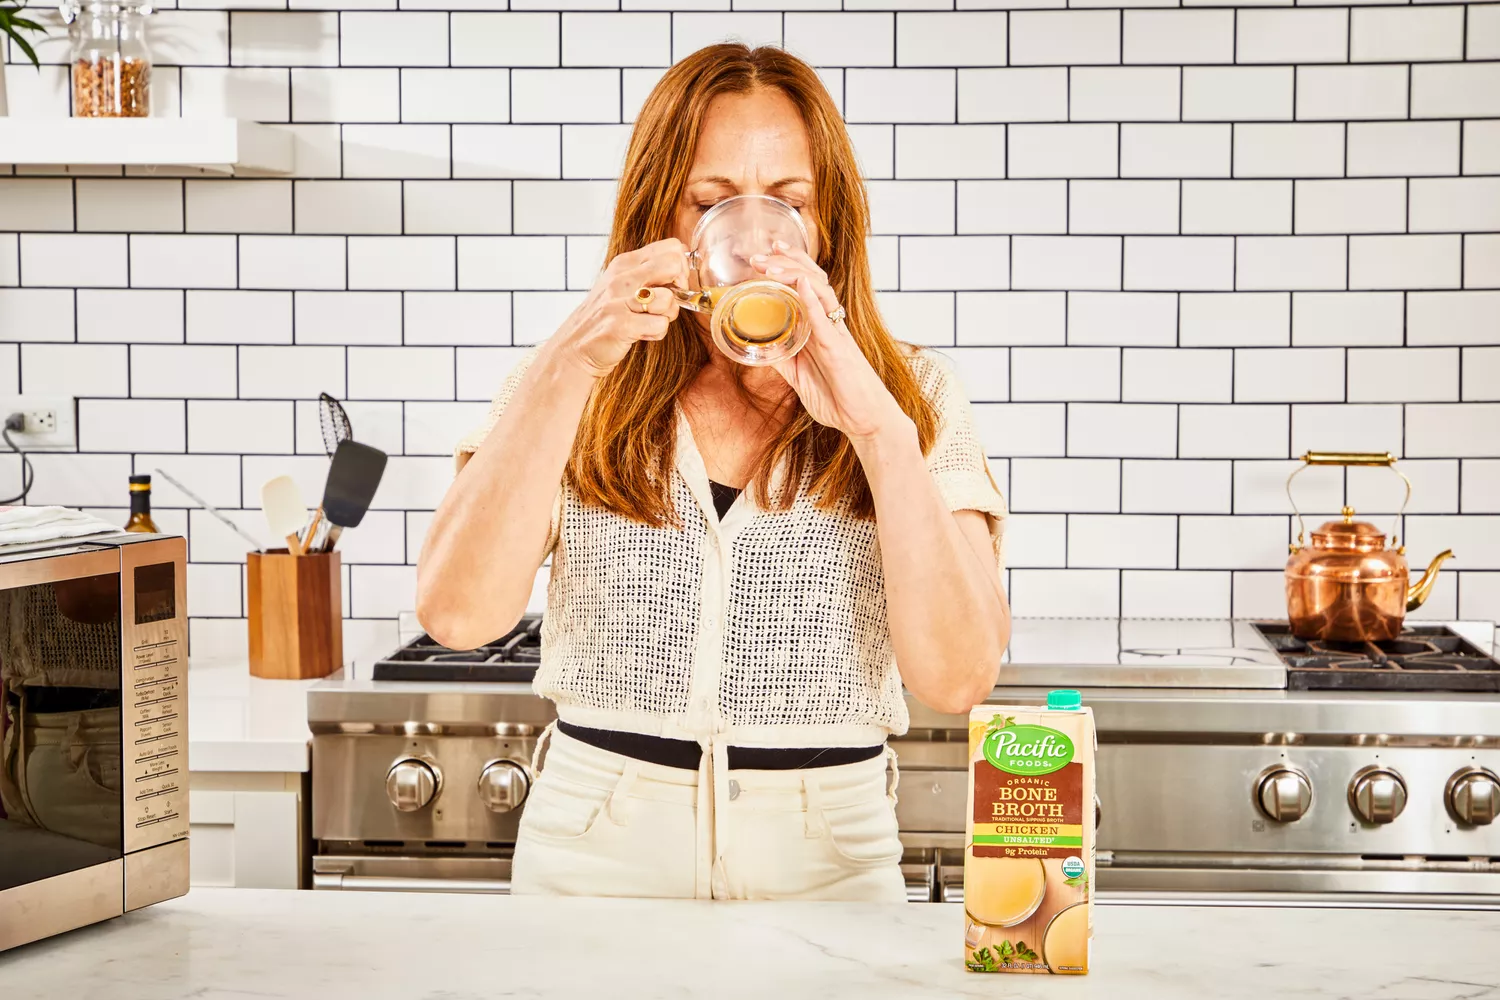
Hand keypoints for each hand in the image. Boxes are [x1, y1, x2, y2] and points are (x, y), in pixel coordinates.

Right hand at [547, 239, 686, 378]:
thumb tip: (684, 267)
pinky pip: (660, 325)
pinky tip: (641, 334)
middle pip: (673, 265)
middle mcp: (620, 277)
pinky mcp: (620, 324)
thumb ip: (649, 273)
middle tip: (667, 303)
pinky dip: (657, 334)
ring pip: (669, 299)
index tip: (673, 284)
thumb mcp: (622, 285)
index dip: (681, 268)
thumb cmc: (606, 316)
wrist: (575, 347)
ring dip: (668, 315)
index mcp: (624, 263)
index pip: (672, 247)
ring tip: (650, 321)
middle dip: (681, 288)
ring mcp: (618, 300)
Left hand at [751, 244, 911, 442]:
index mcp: (821, 327)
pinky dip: (813, 301)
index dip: (787, 266)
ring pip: (819, 292)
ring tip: (771, 266)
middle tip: (758, 256)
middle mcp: (831, 324)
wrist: (866, 421)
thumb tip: (760, 350)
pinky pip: (826, 321)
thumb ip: (784, 360)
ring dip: (794, 275)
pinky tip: (802, 285)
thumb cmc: (839, 399)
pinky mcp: (839, 350)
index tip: (765, 255)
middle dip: (785, 262)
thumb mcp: (799, 378)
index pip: (805, 286)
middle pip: (812, 279)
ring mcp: (836, 334)